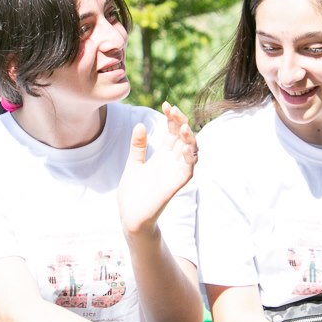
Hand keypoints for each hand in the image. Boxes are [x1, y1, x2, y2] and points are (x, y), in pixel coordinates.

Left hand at [117, 102, 196, 238]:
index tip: (166, 104)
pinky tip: (186, 146)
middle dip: (180, 122)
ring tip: (183, 125)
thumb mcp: (133, 164)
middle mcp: (172, 162)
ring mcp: (175, 173)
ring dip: (189, 138)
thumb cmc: (133, 194)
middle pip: (183, 138)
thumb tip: (139, 125)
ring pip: (190, 151)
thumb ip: (138, 146)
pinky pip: (188, 169)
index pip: (172, 132)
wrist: (130, 217)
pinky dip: (190, 157)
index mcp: (162, 156)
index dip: (172, 118)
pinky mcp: (176, 185)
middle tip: (173, 109)